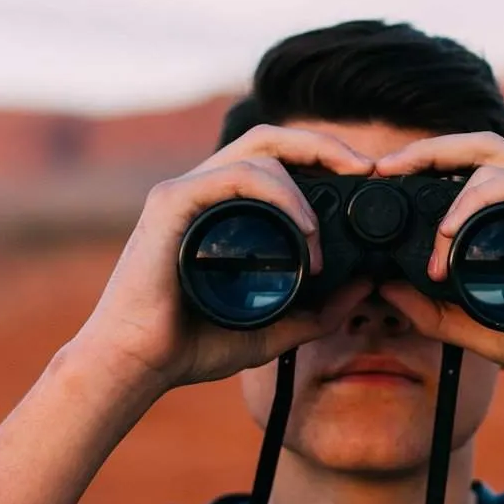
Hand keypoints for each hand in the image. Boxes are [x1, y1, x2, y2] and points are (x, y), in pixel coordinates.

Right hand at [68, 125, 375, 401]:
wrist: (138, 365)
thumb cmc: (190, 345)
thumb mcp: (273, 329)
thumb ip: (318, 312)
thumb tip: (365, 286)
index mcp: (224, 208)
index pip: (278, 159)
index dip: (323, 157)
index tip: (365, 178)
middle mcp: (204, 190)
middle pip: (270, 138)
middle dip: (324, 144)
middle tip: (365, 167)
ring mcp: (185, 191)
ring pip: (258, 153)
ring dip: (303, 188)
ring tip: (319, 237)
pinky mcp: (171, 202)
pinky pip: (234, 176)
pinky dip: (278, 194)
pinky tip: (302, 228)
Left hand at [374, 132, 503, 408]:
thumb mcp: (485, 331)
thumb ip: (439, 314)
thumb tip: (388, 291)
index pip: (473, 165)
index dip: (427, 162)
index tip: (385, 177)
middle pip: (480, 146)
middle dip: (427, 149)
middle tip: (386, 168)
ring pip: (496, 160)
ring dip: (452, 193)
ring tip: (433, 242)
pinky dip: (481, 201)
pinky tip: (454, 232)